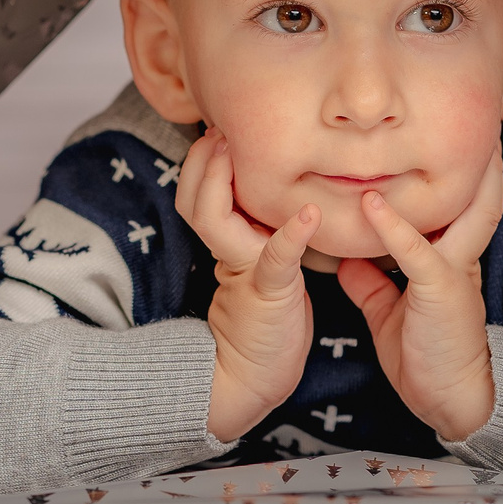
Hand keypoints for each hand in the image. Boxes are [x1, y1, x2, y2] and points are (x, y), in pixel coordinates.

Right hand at [174, 129, 319, 442]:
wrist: (256, 373)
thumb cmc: (266, 314)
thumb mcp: (259, 260)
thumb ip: (257, 227)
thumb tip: (266, 186)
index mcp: (226, 242)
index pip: (194, 194)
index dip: (200, 162)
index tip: (216, 130)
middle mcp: (227, 252)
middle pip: (194, 201)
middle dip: (203, 163)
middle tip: (218, 131)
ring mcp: (245, 269)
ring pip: (214, 220)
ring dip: (224, 181)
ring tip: (237, 152)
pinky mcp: (271, 291)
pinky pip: (276, 258)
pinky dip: (290, 234)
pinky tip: (308, 214)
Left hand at [337, 147, 502, 442]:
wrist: (449, 401)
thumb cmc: (427, 359)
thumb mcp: (393, 312)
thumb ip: (373, 281)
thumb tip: (349, 258)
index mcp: (449, 261)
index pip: (457, 206)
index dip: (455, 174)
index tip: (439, 141)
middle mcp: (458, 259)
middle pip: (478, 198)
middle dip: (478, 160)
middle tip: (466, 121)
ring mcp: (453, 273)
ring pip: (465, 213)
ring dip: (453, 177)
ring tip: (430, 138)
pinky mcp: (441, 292)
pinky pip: (418, 254)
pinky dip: (393, 227)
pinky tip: (371, 203)